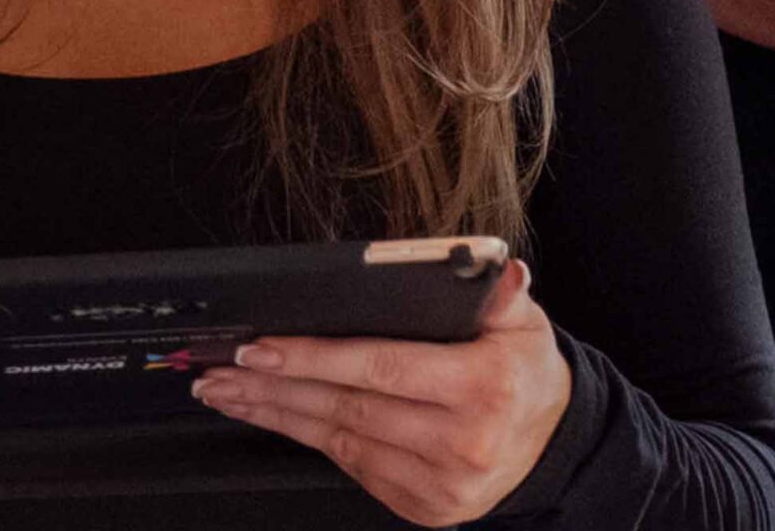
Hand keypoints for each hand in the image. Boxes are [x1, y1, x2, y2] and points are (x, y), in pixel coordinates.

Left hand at [192, 258, 572, 527]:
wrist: (550, 445)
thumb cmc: (527, 372)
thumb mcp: (526, 323)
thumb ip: (504, 293)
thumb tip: (501, 268)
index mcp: (481, 385)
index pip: (384, 367)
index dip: (317, 357)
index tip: (263, 346)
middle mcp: (459, 440)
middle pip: (349, 408)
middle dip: (278, 387)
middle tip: (224, 371)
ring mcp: (438, 483)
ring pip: (342, 443)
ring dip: (280, 417)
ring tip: (234, 394)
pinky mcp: (422, 509)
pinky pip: (356, 469)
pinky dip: (315, 441)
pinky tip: (284, 419)